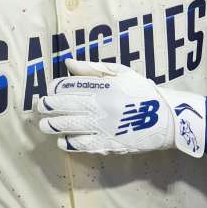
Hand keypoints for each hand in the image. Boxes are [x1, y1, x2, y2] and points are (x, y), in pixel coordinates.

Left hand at [35, 59, 206, 156]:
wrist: (165, 119)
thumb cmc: (142, 92)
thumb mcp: (121, 72)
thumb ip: (92, 68)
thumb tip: (68, 63)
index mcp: (100, 87)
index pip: (66, 87)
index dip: (54, 89)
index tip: (49, 91)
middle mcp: (97, 107)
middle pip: (62, 107)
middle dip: (47, 107)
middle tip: (41, 107)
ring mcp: (100, 127)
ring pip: (66, 127)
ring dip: (51, 126)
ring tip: (44, 125)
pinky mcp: (105, 144)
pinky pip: (79, 145)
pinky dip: (67, 142)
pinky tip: (62, 140)